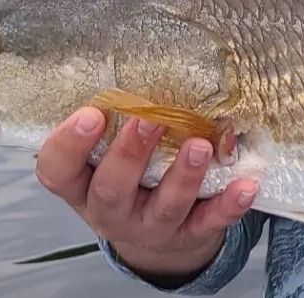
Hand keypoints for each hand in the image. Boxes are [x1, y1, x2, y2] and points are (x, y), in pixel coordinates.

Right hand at [35, 106, 257, 284]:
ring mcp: (151, 227)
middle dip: (130, 154)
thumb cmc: (129, 180)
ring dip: (183, 176)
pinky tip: (246, 185)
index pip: (58, 171)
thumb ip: (114, 125)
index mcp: (82, 187)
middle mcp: (111, 212)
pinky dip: (228, 205)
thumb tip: (140, 65)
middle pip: (112, 190)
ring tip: (200, 145)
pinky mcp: (189, 235)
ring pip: (165, 206)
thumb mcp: (106, 158)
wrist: (155, 238)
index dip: (69, 144)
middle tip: (149, 119)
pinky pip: (209, 223)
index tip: (91, 113)